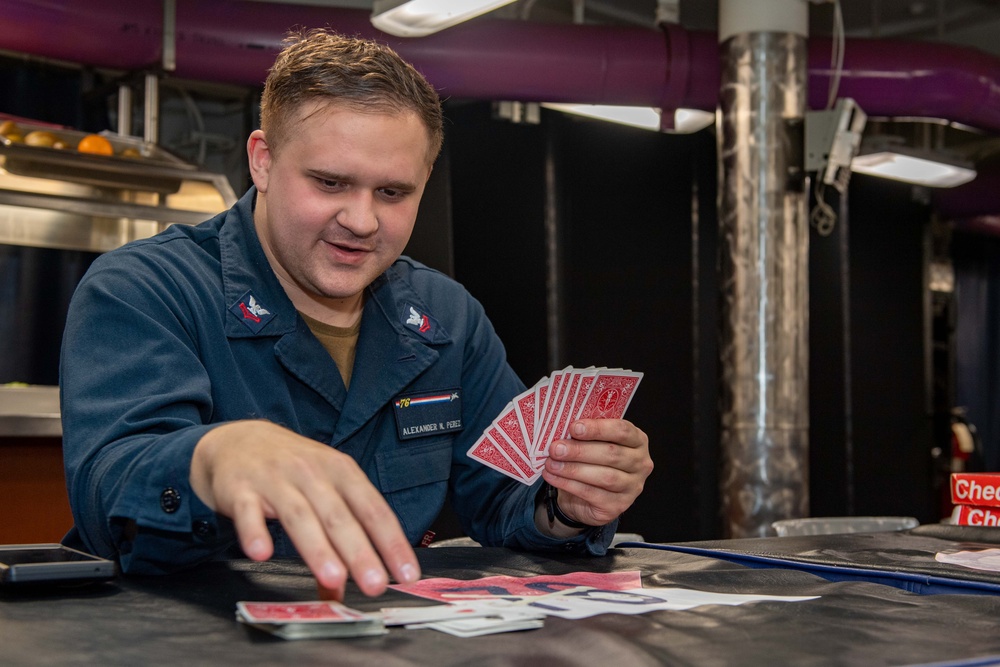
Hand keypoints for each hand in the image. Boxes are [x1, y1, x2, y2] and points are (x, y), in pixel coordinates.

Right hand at [190, 420, 419, 599]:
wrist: (239, 440)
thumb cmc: (293, 469)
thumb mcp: (322, 493)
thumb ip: (336, 540)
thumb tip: (343, 591)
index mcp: (341, 472)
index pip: (373, 509)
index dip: (391, 542)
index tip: (406, 572)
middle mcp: (312, 473)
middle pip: (339, 516)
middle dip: (359, 552)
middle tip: (375, 584)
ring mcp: (276, 479)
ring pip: (299, 515)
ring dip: (317, 548)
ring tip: (334, 577)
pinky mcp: (240, 489)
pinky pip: (248, 512)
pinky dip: (255, 531)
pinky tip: (262, 553)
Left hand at [540, 419, 652, 528]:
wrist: (586, 495)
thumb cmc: (591, 461)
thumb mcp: (591, 442)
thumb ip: (584, 434)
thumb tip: (561, 427)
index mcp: (637, 440)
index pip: (622, 430)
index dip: (598, 428)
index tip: (574, 427)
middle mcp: (640, 463)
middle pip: (612, 454)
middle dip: (580, 450)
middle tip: (556, 448)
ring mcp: (632, 487)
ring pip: (604, 477)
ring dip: (573, 469)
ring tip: (551, 464)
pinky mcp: (618, 506)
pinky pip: (592, 494)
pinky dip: (569, 484)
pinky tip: (553, 477)